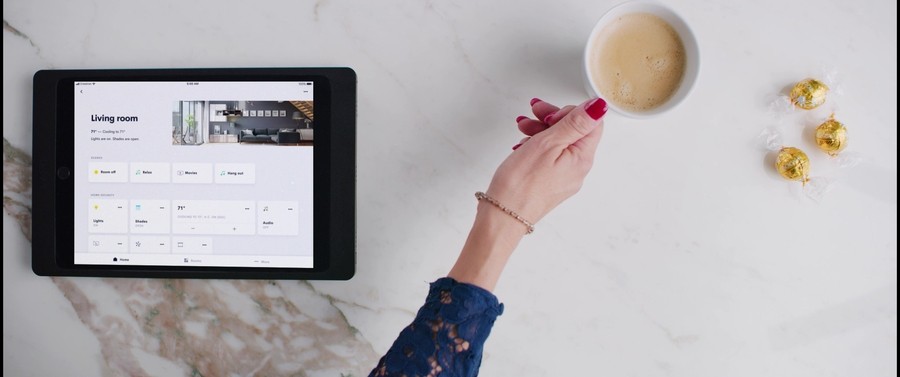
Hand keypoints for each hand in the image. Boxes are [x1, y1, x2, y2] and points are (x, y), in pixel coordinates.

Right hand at [485, 97, 607, 224]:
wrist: (502, 217)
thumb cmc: (521, 183)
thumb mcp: (548, 143)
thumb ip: (575, 123)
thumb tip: (599, 106)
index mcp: (582, 158)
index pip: (591, 124)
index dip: (569, 112)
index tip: (549, 113)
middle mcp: (578, 170)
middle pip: (574, 132)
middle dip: (552, 118)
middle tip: (533, 112)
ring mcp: (564, 178)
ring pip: (559, 143)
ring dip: (541, 130)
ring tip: (522, 127)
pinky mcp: (550, 183)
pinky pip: (550, 157)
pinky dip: (537, 145)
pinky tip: (522, 145)